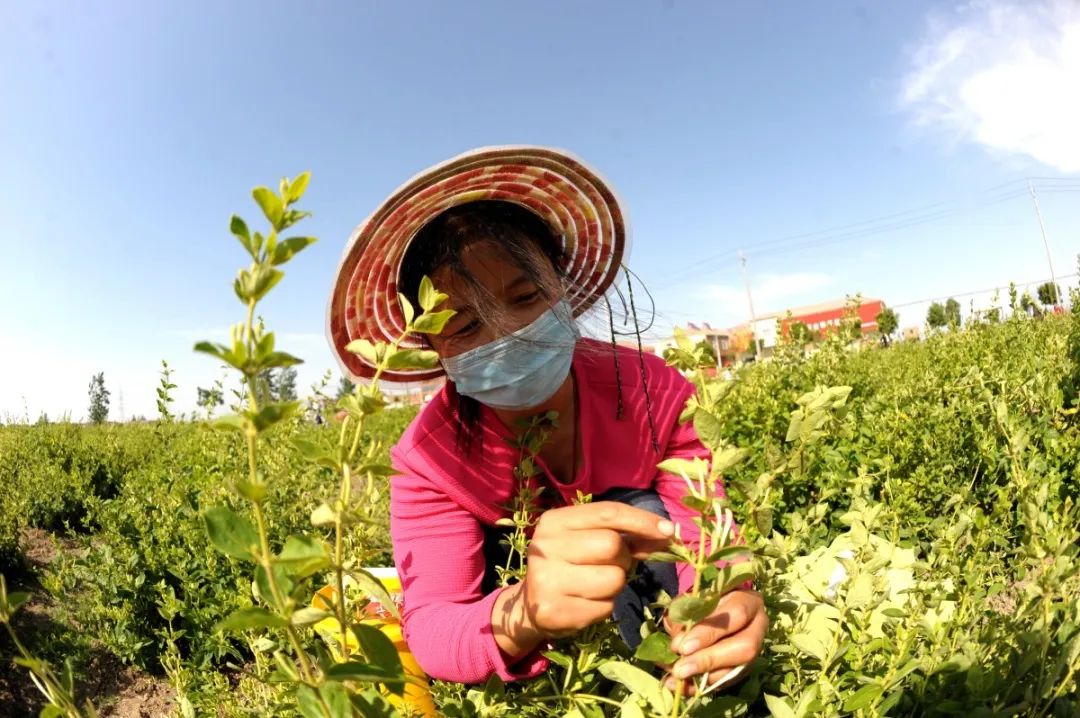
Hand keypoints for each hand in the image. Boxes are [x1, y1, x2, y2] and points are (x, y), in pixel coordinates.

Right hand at [520, 501, 675, 638]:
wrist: (530, 603)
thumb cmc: (569, 564)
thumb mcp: (588, 540)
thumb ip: (625, 535)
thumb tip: (668, 534)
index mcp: (554, 521)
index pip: (608, 512)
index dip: (642, 520)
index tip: (669, 531)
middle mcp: (546, 547)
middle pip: (612, 545)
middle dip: (623, 558)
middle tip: (610, 565)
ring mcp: (547, 580)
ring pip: (614, 579)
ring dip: (616, 584)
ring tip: (595, 585)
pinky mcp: (553, 611)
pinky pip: (605, 607)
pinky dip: (605, 606)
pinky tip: (585, 603)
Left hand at [661, 588, 766, 694]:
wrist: (716, 608)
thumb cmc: (704, 601)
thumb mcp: (693, 600)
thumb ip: (687, 617)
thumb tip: (678, 645)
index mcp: (748, 600)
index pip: (736, 614)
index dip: (709, 632)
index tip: (683, 646)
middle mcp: (758, 625)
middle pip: (744, 647)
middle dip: (710, 660)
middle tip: (680, 669)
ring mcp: (756, 649)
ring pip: (739, 668)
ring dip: (705, 677)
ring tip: (678, 679)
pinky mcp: (747, 667)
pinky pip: (729, 680)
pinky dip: (703, 686)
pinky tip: (683, 687)